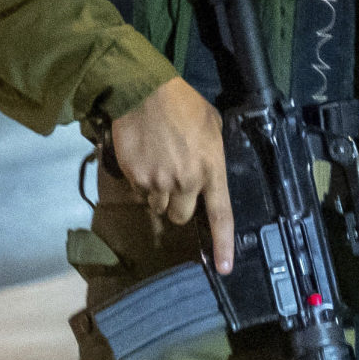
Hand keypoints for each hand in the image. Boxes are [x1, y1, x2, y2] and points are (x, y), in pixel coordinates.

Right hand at [109, 78, 235, 270]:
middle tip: (174, 182)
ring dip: (158, 194)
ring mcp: (158, 182)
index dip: (223, 245)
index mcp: (211, 170)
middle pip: (181, 216)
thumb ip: (213, 155)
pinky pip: (139, 193)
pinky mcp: (134, 178)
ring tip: (157, 166)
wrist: (143, 91)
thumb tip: (208, 170)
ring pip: (157, 207)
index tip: (224, 268)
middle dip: (178, 205)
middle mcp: (186, 182)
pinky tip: (143, 160)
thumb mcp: (212, 126)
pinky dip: (141, 183)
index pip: (221, 216)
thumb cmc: (183, 104)